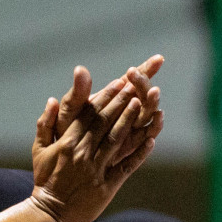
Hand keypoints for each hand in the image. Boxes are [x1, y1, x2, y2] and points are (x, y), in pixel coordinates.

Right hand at [30, 77, 162, 221]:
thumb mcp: (39, 151)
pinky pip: (126, 167)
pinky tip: (151, 140)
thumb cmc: (44, 180)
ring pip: (116, 140)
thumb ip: (45, 124)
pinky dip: (139, 153)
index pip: (89, 114)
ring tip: (142, 104)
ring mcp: (95, 170)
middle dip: (121, 102)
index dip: (105, 97)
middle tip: (135, 86)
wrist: (50, 213)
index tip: (118, 83)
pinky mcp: (106, 186)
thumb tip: (53, 100)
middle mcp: (82, 153)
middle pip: (105, 123)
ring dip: (129, 121)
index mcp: (67, 143)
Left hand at [48, 56, 164, 141]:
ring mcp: (129, 131)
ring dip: (152, 102)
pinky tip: (158, 117)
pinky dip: (154, 127)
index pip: (131, 81)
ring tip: (154, 91)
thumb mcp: (68, 112)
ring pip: (148, 115)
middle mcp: (123, 114)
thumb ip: (77, 94)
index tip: (157, 59)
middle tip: (147, 71)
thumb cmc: (63, 134)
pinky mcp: (129, 149)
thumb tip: (80, 69)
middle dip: (145, 83)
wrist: (63, 163)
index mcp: (109, 100)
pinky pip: (145, 137)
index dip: (146, 69)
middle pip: (142, 95)